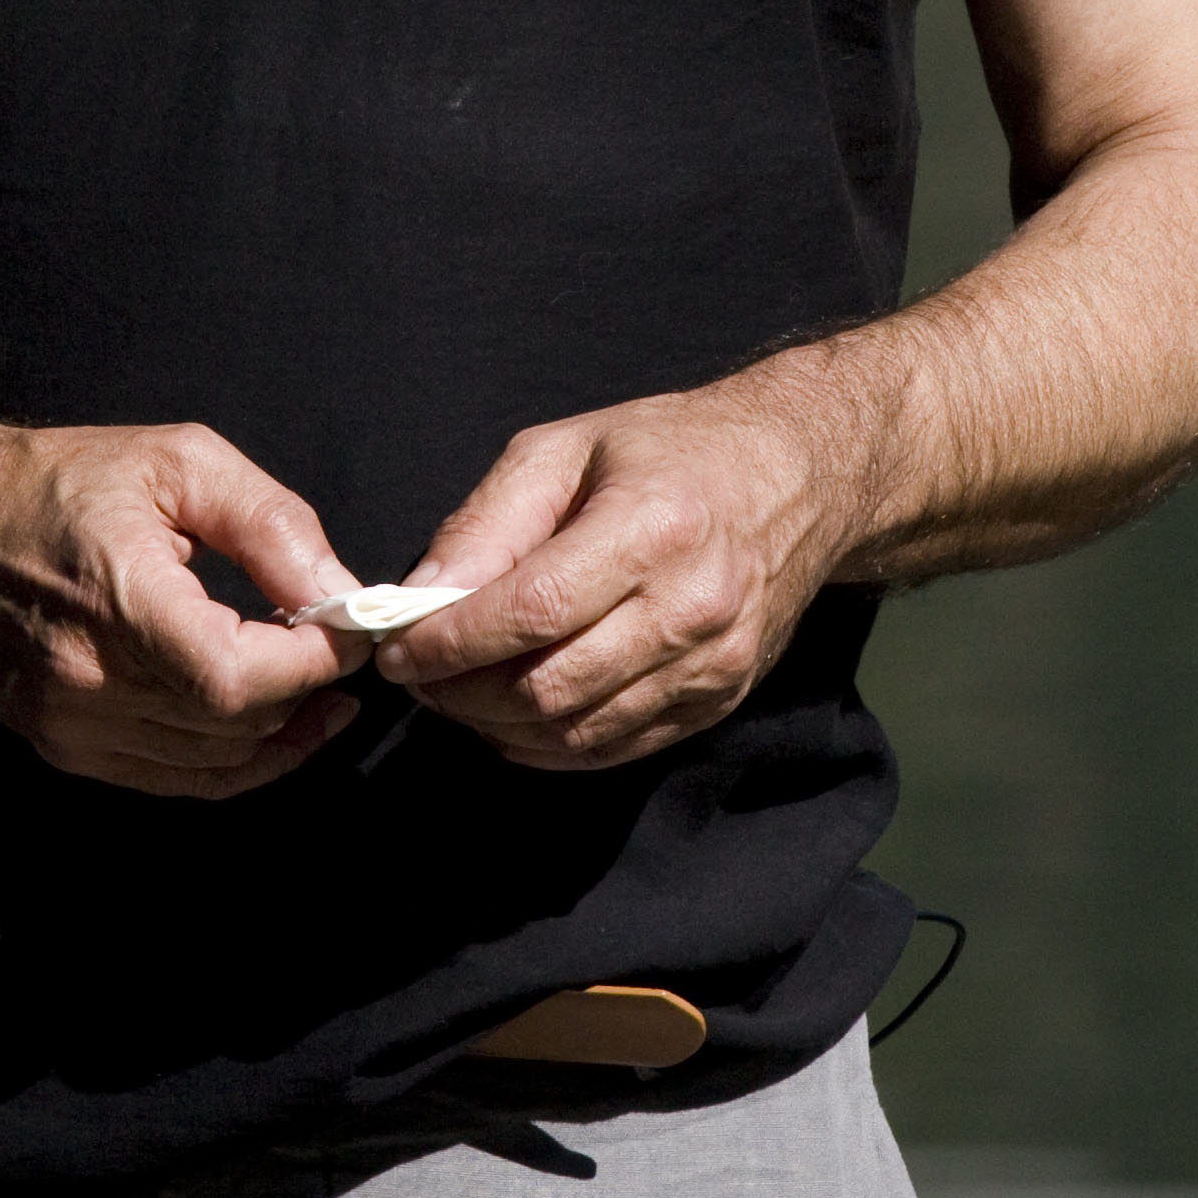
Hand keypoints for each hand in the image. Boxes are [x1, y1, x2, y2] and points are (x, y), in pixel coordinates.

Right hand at [0, 417, 364, 798]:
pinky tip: (267, 722)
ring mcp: (69, 725)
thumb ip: (270, 525)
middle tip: (342, 648)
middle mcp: (87, 680)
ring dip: (278, 733)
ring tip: (320, 690)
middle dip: (307, 692)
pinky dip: (228, 759)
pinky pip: (169, 778)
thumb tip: (341, 592)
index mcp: (118, 600)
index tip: (354, 630)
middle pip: (233, 726)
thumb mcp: (179, 462)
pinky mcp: (61, 746)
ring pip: (209, 765)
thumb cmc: (55, 480)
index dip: (316, 663)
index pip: (241, 677)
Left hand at [373, 372, 875, 771]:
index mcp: (654, 525)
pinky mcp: (718, 700)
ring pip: (577, 731)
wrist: (799, 477)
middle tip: (419, 676)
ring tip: (458, 693)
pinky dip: (548, 746)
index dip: (452, 643)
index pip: (534, 610)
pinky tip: (512, 717)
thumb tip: (419, 597)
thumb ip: (487, 522)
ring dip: (497, 727)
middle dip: (463, 694)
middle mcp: (692, 603)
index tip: (398, 650)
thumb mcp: (565, 448)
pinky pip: (615, 749)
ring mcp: (712, 662)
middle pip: (551, 686)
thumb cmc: (672, 450)